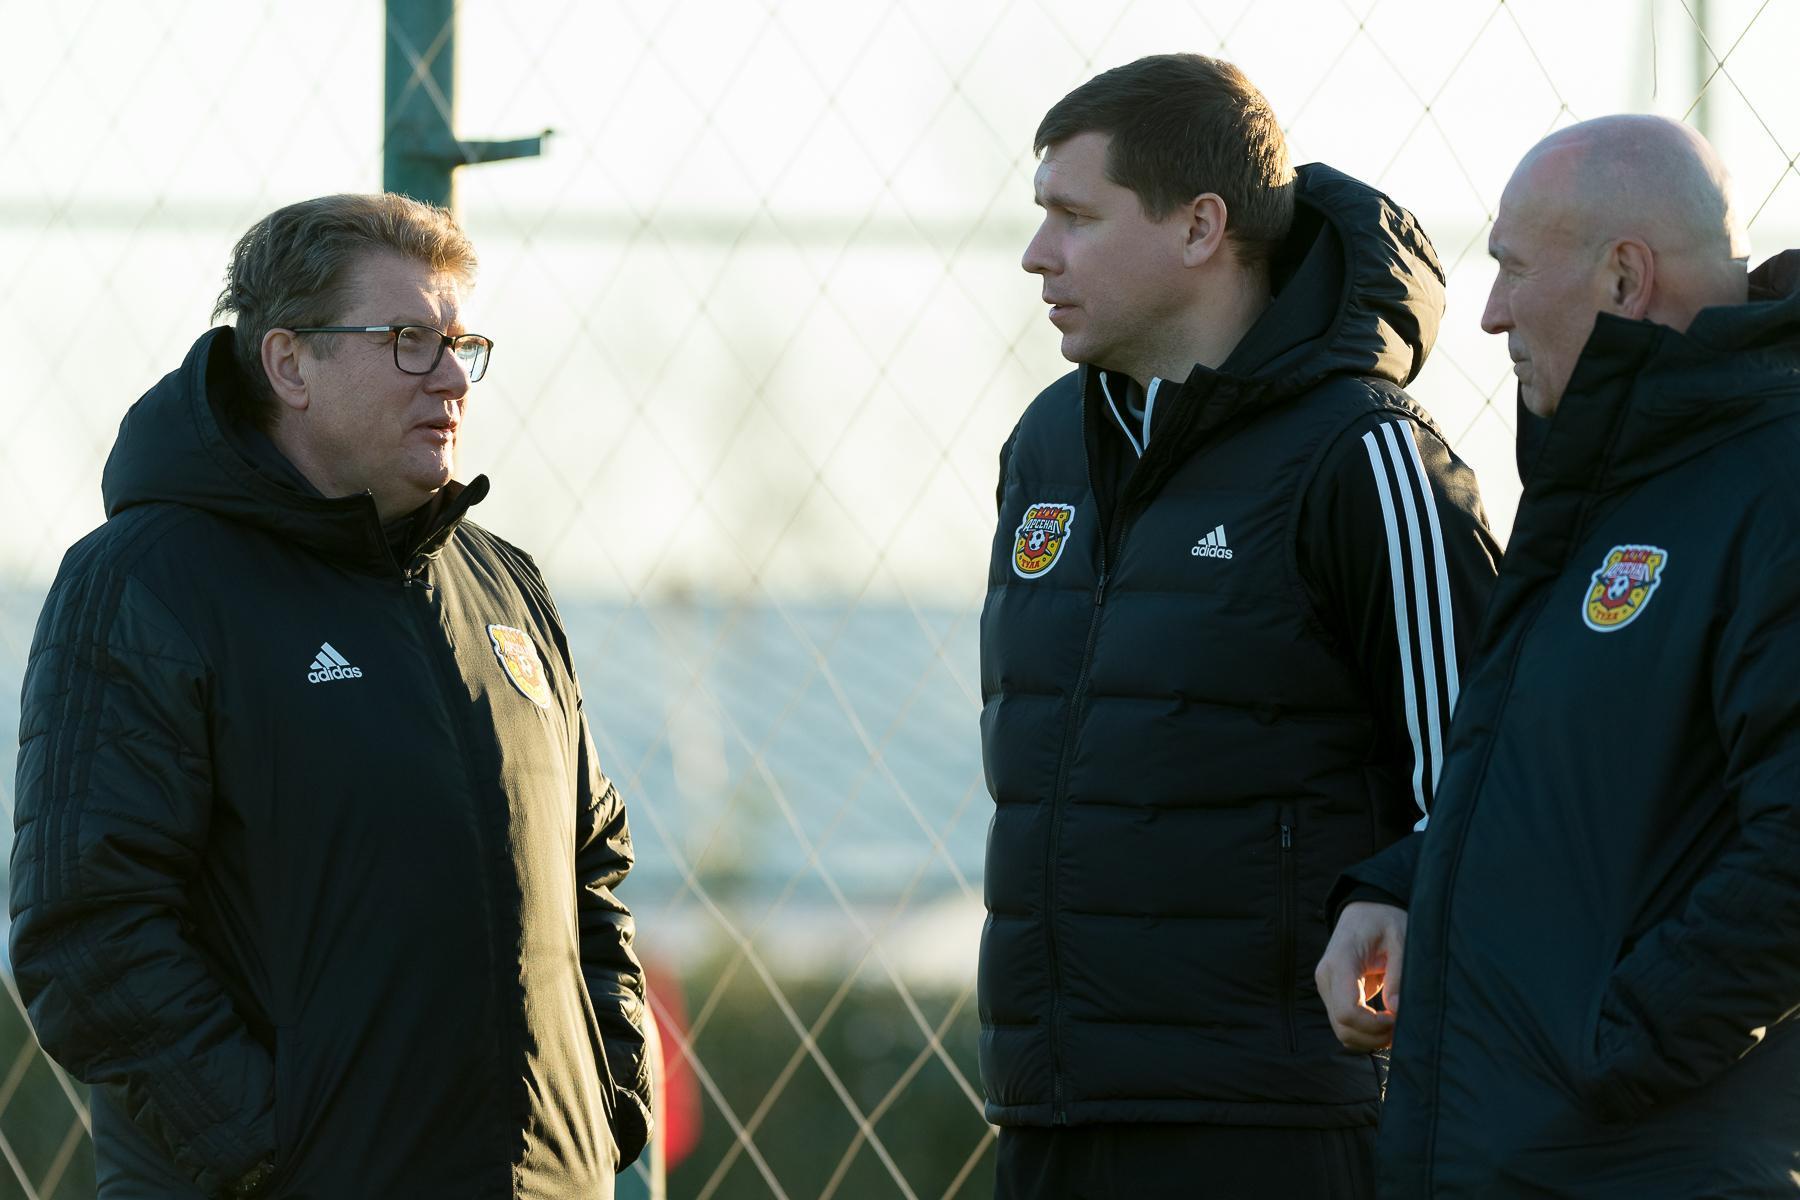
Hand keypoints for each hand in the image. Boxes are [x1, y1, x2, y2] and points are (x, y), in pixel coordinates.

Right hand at [1314, 901, 1407, 1051]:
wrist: (1366, 910)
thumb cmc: (1385, 920)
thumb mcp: (1400, 940)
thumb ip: (1398, 976)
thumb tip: (1396, 1011)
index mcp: (1340, 962)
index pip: (1348, 1011)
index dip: (1375, 1025)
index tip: (1398, 1018)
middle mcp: (1326, 978)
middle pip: (1343, 1028)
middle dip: (1375, 1037)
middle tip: (1401, 1028)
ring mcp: (1326, 988)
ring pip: (1342, 1032)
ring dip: (1370, 1039)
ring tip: (1395, 1028)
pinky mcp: (1333, 994)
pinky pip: (1345, 1025)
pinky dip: (1365, 1033)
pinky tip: (1385, 1025)